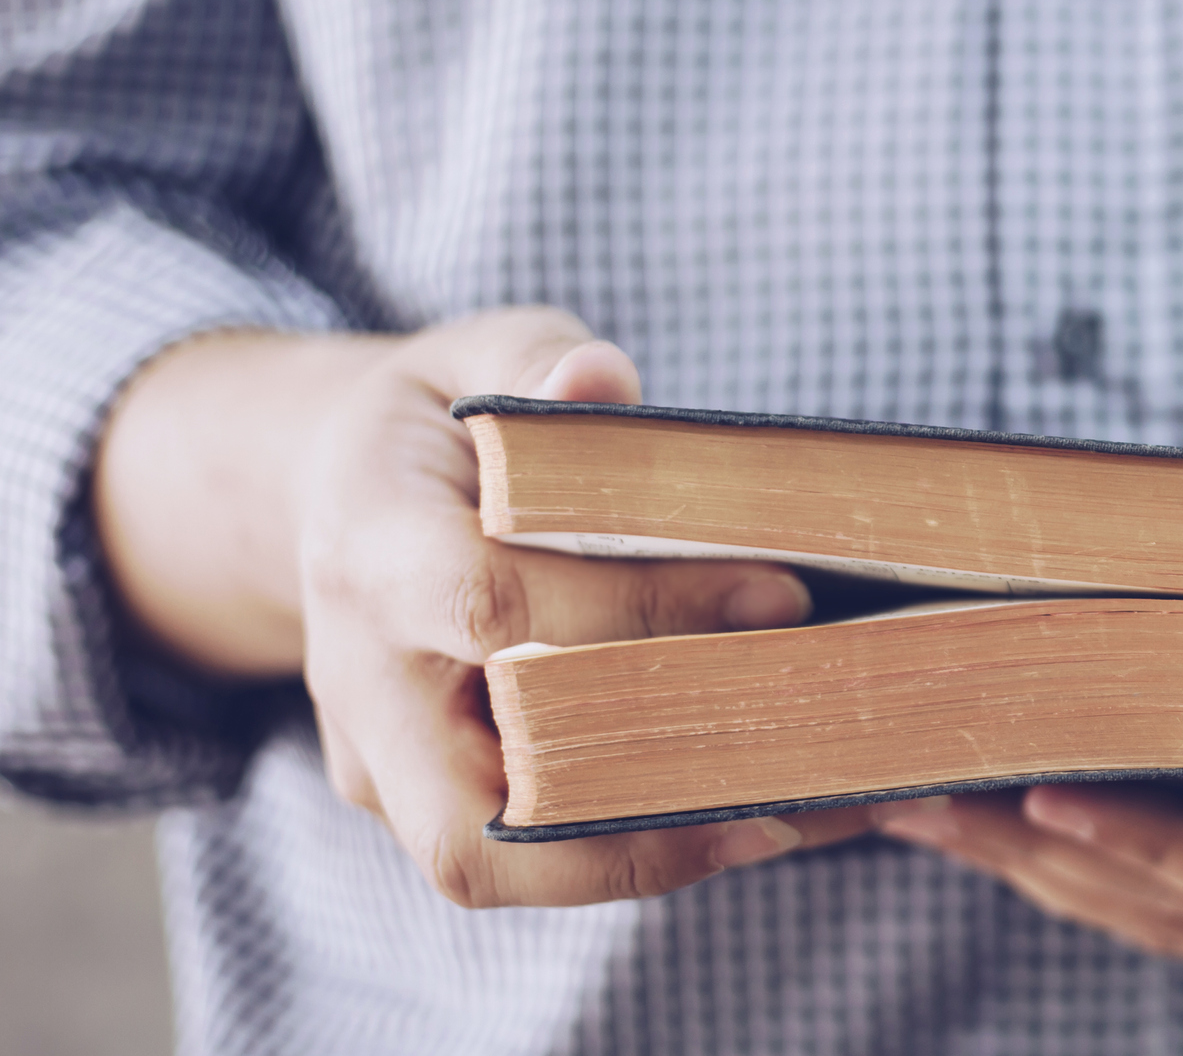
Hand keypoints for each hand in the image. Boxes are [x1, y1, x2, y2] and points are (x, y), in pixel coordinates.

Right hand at [98, 308, 873, 907]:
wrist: (336, 500)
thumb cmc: (435, 424)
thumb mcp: (473, 356)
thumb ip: (537, 358)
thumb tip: (599, 382)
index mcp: (368, 549)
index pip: (490, 605)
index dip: (638, 612)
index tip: (784, 594)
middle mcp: (358, 683)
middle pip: (466, 818)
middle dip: (637, 814)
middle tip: (798, 776)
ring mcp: (383, 763)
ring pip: (502, 864)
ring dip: (660, 854)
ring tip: (809, 812)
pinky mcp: (432, 804)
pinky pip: (538, 852)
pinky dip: (657, 841)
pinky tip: (782, 806)